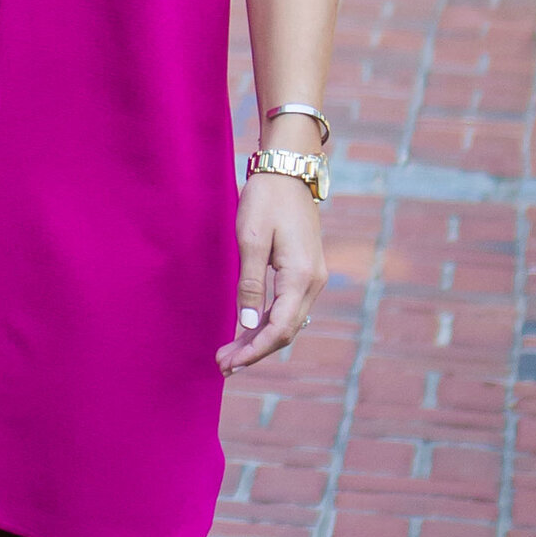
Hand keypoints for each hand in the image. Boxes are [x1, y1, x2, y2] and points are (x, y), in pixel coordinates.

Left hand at [218, 170, 324, 372]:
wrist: (289, 171)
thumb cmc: (266, 200)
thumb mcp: (252, 240)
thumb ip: (250, 283)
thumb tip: (249, 322)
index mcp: (301, 277)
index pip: (279, 328)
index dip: (254, 350)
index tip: (229, 363)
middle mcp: (313, 282)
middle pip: (285, 330)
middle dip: (254, 350)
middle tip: (223, 365)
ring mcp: (312, 277)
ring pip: (287, 321)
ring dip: (260, 339)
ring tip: (230, 354)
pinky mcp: (305, 271)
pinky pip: (289, 307)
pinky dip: (269, 322)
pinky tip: (249, 331)